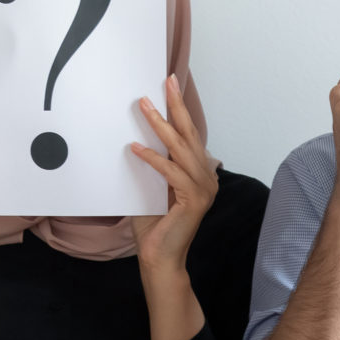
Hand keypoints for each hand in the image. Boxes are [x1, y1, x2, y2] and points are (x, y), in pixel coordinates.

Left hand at [130, 76, 219, 277]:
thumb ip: (150, 167)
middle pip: (190, 135)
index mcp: (200, 174)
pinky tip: (135, 148)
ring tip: (144, 106)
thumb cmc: (154, 226)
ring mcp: (204, 189)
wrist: (159, 257)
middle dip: (177, 107)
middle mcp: (207, 178)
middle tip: (167, 82)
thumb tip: (132, 138)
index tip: (169, 87)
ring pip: (181, 150)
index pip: (189, 136)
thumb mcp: (150, 188)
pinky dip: (153, 159)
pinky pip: (172, 173)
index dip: (180, 111)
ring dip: (161, 126)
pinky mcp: (194, 200)